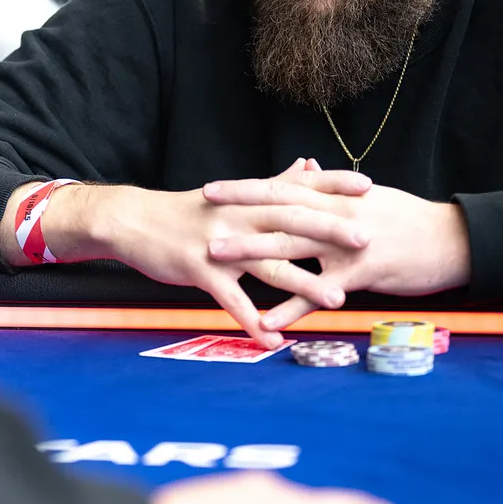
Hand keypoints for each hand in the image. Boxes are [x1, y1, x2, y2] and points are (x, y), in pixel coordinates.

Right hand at [0, 161, 374, 345]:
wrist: (133, 222)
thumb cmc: (188, 212)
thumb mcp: (233, 194)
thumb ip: (274, 183)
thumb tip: (308, 165)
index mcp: (249, 198)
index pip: (297, 186)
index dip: (332, 185)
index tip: (369, 187)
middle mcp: (238, 215)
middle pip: (289, 221)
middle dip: (329, 231)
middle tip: (367, 240)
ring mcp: (219, 243)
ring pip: (267, 264)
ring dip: (303, 284)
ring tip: (336, 301)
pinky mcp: (199, 270)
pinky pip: (231, 300)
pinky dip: (252, 322)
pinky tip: (273, 339)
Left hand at [203, 173, 471, 331]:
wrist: (455, 240)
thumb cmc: (410, 222)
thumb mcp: (370, 198)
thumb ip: (333, 188)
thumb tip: (307, 169)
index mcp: (336, 196)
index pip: (282, 186)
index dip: (245, 188)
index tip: (211, 188)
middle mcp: (336, 213)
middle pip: (277, 210)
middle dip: (235, 214)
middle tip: (199, 216)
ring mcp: (347, 242)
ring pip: (290, 246)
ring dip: (249, 253)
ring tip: (213, 260)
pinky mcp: (362, 272)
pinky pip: (319, 291)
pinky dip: (291, 307)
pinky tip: (266, 321)